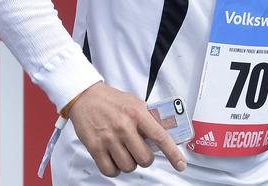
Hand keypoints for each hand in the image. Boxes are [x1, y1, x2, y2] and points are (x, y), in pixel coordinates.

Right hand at [69, 83, 186, 176]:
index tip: (180, 164)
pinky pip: (110, 170)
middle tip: (141, 152)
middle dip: (145, 159)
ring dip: (130, 164)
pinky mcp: (95, 148)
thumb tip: (165, 133)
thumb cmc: (112, 100)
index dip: (173, 153)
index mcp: (137, 113)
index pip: (160, 137)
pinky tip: (115, 159)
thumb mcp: (135, 103)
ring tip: (126, 153)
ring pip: (128, 166)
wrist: (86, 97)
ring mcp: (109, 138)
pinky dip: (115, 169)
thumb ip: (149, 119)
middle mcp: (124, 127)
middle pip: (144, 158)